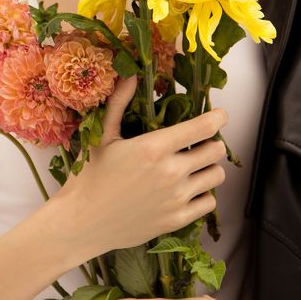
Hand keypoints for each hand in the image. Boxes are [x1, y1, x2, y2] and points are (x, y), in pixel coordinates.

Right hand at [54, 75, 228, 255]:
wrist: (81, 222)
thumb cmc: (89, 176)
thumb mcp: (102, 137)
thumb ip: (119, 103)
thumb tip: (131, 76)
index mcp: (154, 147)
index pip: (204, 127)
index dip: (218, 118)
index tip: (219, 115)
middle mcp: (171, 172)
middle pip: (216, 150)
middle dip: (211, 142)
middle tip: (197, 143)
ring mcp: (176, 198)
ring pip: (217, 176)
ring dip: (209, 167)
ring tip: (192, 166)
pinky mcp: (176, 220)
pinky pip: (209, 203)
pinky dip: (203, 194)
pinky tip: (186, 190)